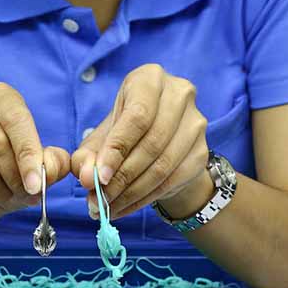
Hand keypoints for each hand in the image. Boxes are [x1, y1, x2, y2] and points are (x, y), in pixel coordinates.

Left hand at [71, 64, 210, 219]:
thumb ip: (88, 155)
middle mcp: (179, 95)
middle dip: (121, 178)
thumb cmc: (124, 132)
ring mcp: (196, 123)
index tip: (98, 178)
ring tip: (107, 208)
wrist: (161, 141)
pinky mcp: (201, 152)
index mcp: (150, 79)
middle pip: (151, 144)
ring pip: (163, 166)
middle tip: (98, 200)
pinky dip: (145, 199)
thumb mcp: (101, 137)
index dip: (116, 150)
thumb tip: (86, 177)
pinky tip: (125, 207)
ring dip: (132, 193)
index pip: (137, 117)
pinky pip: (172, 181)